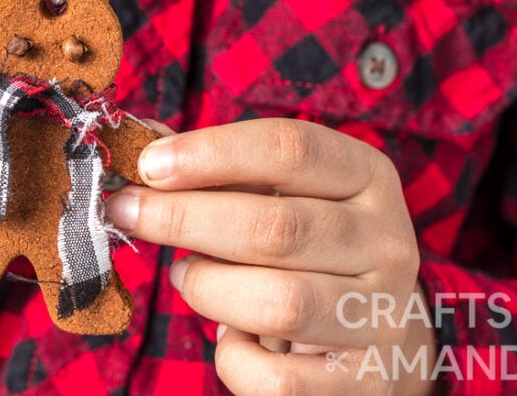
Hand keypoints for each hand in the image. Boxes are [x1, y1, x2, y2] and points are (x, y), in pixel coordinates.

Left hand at [106, 119, 435, 393]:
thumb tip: (140, 144)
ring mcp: (380, 317)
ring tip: (184, 272)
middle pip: (276, 227)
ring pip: (279, 304)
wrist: (376, 330)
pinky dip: (232, 358)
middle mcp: (387, 243)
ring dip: (207, 287)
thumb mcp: (279, 192)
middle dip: (183, 219)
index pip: (292, 149)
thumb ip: (217, 167)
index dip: (212, 153)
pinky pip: (277, 378)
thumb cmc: (305, 246)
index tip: (149, 164)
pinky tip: (229, 335)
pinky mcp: (362, 381)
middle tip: (129, 213)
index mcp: (366, 178)